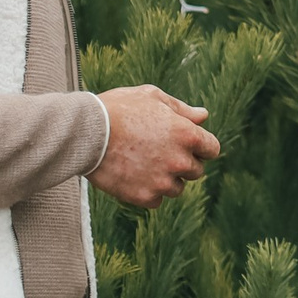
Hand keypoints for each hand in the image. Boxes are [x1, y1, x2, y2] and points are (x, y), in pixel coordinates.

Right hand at [89, 85, 218, 208]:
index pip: (212, 149)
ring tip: (143, 164)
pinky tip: (133, 176)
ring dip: (166, 179)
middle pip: (196, 171)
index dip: (200, 146)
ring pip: (176, 188)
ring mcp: (162, 182)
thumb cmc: (119, 108)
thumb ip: (181, 109)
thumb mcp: (152, 97)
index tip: (185, 144)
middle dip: (183, 163)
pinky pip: (156, 200)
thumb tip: (203, 116)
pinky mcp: (143, 197)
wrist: (86, 133)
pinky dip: (148, 192)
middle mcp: (180, 161)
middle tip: (159, 152)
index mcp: (187, 135)